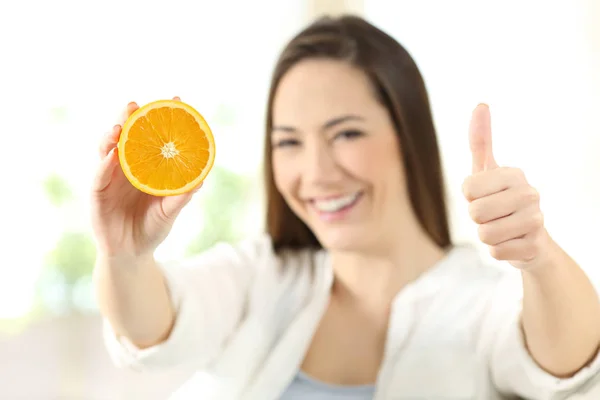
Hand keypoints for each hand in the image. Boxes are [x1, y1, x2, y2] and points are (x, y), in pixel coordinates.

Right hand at [90, 97, 199, 258]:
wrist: (132, 253)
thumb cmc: (152, 228)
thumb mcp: (170, 211)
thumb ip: (181, 197)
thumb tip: (201, 179)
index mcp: (145, 167)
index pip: (152, 138)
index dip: (160, 119)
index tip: (174, 101)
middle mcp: (126, 167)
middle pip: (126, 137)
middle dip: (128, 119)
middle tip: (134, 104)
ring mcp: (110, 178)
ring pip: (107, 151)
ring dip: (112, 137)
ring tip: (120, 126)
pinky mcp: (97, 194)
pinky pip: (100, 176)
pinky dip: (105, 164)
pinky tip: (112, 155)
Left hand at [462, 104, 549, 268]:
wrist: (531, 240)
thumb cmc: (501, 201)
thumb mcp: (487, 172)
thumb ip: (480, 141)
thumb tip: (480, 104)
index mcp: (514, 174)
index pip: (467, 188)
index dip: (469, 197)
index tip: (484, 196)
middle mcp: (530, 193)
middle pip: (475, 213)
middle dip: (477, 219)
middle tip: (493, 216)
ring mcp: (536, 221)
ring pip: (484, 235)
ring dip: (487, 236)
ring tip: (502, 230)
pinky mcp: (534, 247)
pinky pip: (496, 252)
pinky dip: (498, 252)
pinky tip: (512, 244)